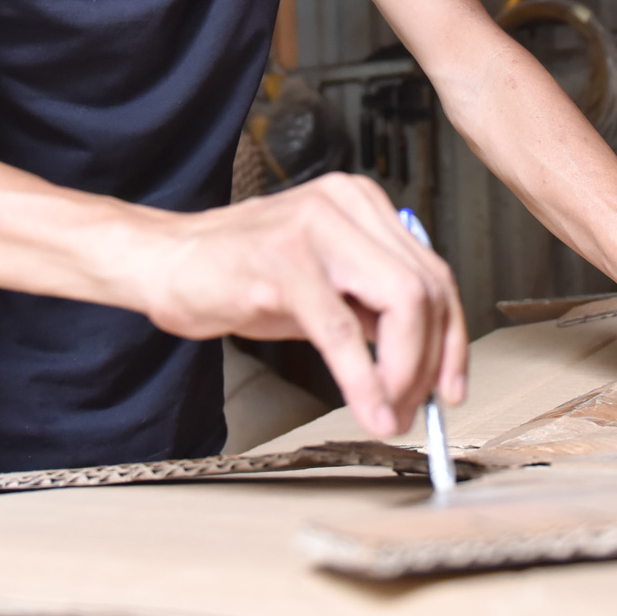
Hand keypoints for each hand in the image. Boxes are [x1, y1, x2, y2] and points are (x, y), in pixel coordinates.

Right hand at [144, 173, 466, 438]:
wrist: (165, 261)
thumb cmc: (239, 272)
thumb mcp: (324, 284)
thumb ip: (373, 306)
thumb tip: (425, 357)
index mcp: (361, 203)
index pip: (433, 271)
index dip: (452, 337)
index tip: (450, 385)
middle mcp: (345, 205)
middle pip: (425, 288)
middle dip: (432, 360)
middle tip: (419, 407)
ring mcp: (314, 230)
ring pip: (399, 303)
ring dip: (405, 372)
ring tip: (392, 412)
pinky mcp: (282, 264)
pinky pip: (342, 331)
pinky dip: (364, 379)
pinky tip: (370, 409)